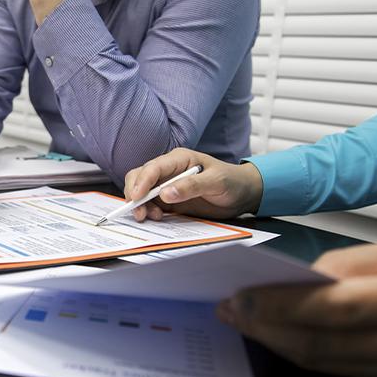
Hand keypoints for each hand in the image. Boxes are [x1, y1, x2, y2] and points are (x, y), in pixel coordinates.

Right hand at [123, 148, 263, 221]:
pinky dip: (147, 211)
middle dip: (135, 193)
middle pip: (140, 176)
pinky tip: (157, 217)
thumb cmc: (232, 181)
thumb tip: (165, 193)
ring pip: (141, 191)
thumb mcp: (217, 182)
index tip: (137, 197)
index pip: (153, 167)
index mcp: (179, 159)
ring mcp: (166, 185)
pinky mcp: (168, 199)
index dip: (142, 181)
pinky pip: (150, 204)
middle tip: (139, 212)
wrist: (242, 194)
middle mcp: (168, 170)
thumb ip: (192, 186)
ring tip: (152, 217)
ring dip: (141, 204)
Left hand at [216, 239, 376, 376]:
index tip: (240, 296)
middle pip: (322, 346)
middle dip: (265, 328)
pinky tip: (282, 334)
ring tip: (245, 320)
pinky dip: (308, 352)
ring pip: (327, 364)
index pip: (335, 309)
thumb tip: (303, 278)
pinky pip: (345, 371)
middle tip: (229, 309)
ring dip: (278, 342)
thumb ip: (354, 263)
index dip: (281, 305)